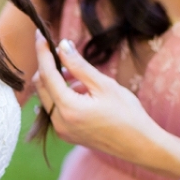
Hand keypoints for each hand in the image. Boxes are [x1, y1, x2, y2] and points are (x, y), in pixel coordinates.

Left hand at [34, 33, 157, 159]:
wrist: (139, 144)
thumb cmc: (127, 114)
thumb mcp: (104, 85)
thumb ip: (79, 66)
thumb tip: (62, 46)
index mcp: (68, 108)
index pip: (46, 74)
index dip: (42, 52)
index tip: (40, 35)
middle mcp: (59, 122)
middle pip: (41, 86)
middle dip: (49, 67)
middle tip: (64, 54)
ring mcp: (61, 130)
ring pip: (47, 97)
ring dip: (57, 82)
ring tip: (81, 77)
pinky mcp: (66, 134)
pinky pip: (55, 109)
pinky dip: (62, 96)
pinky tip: (82, 92)